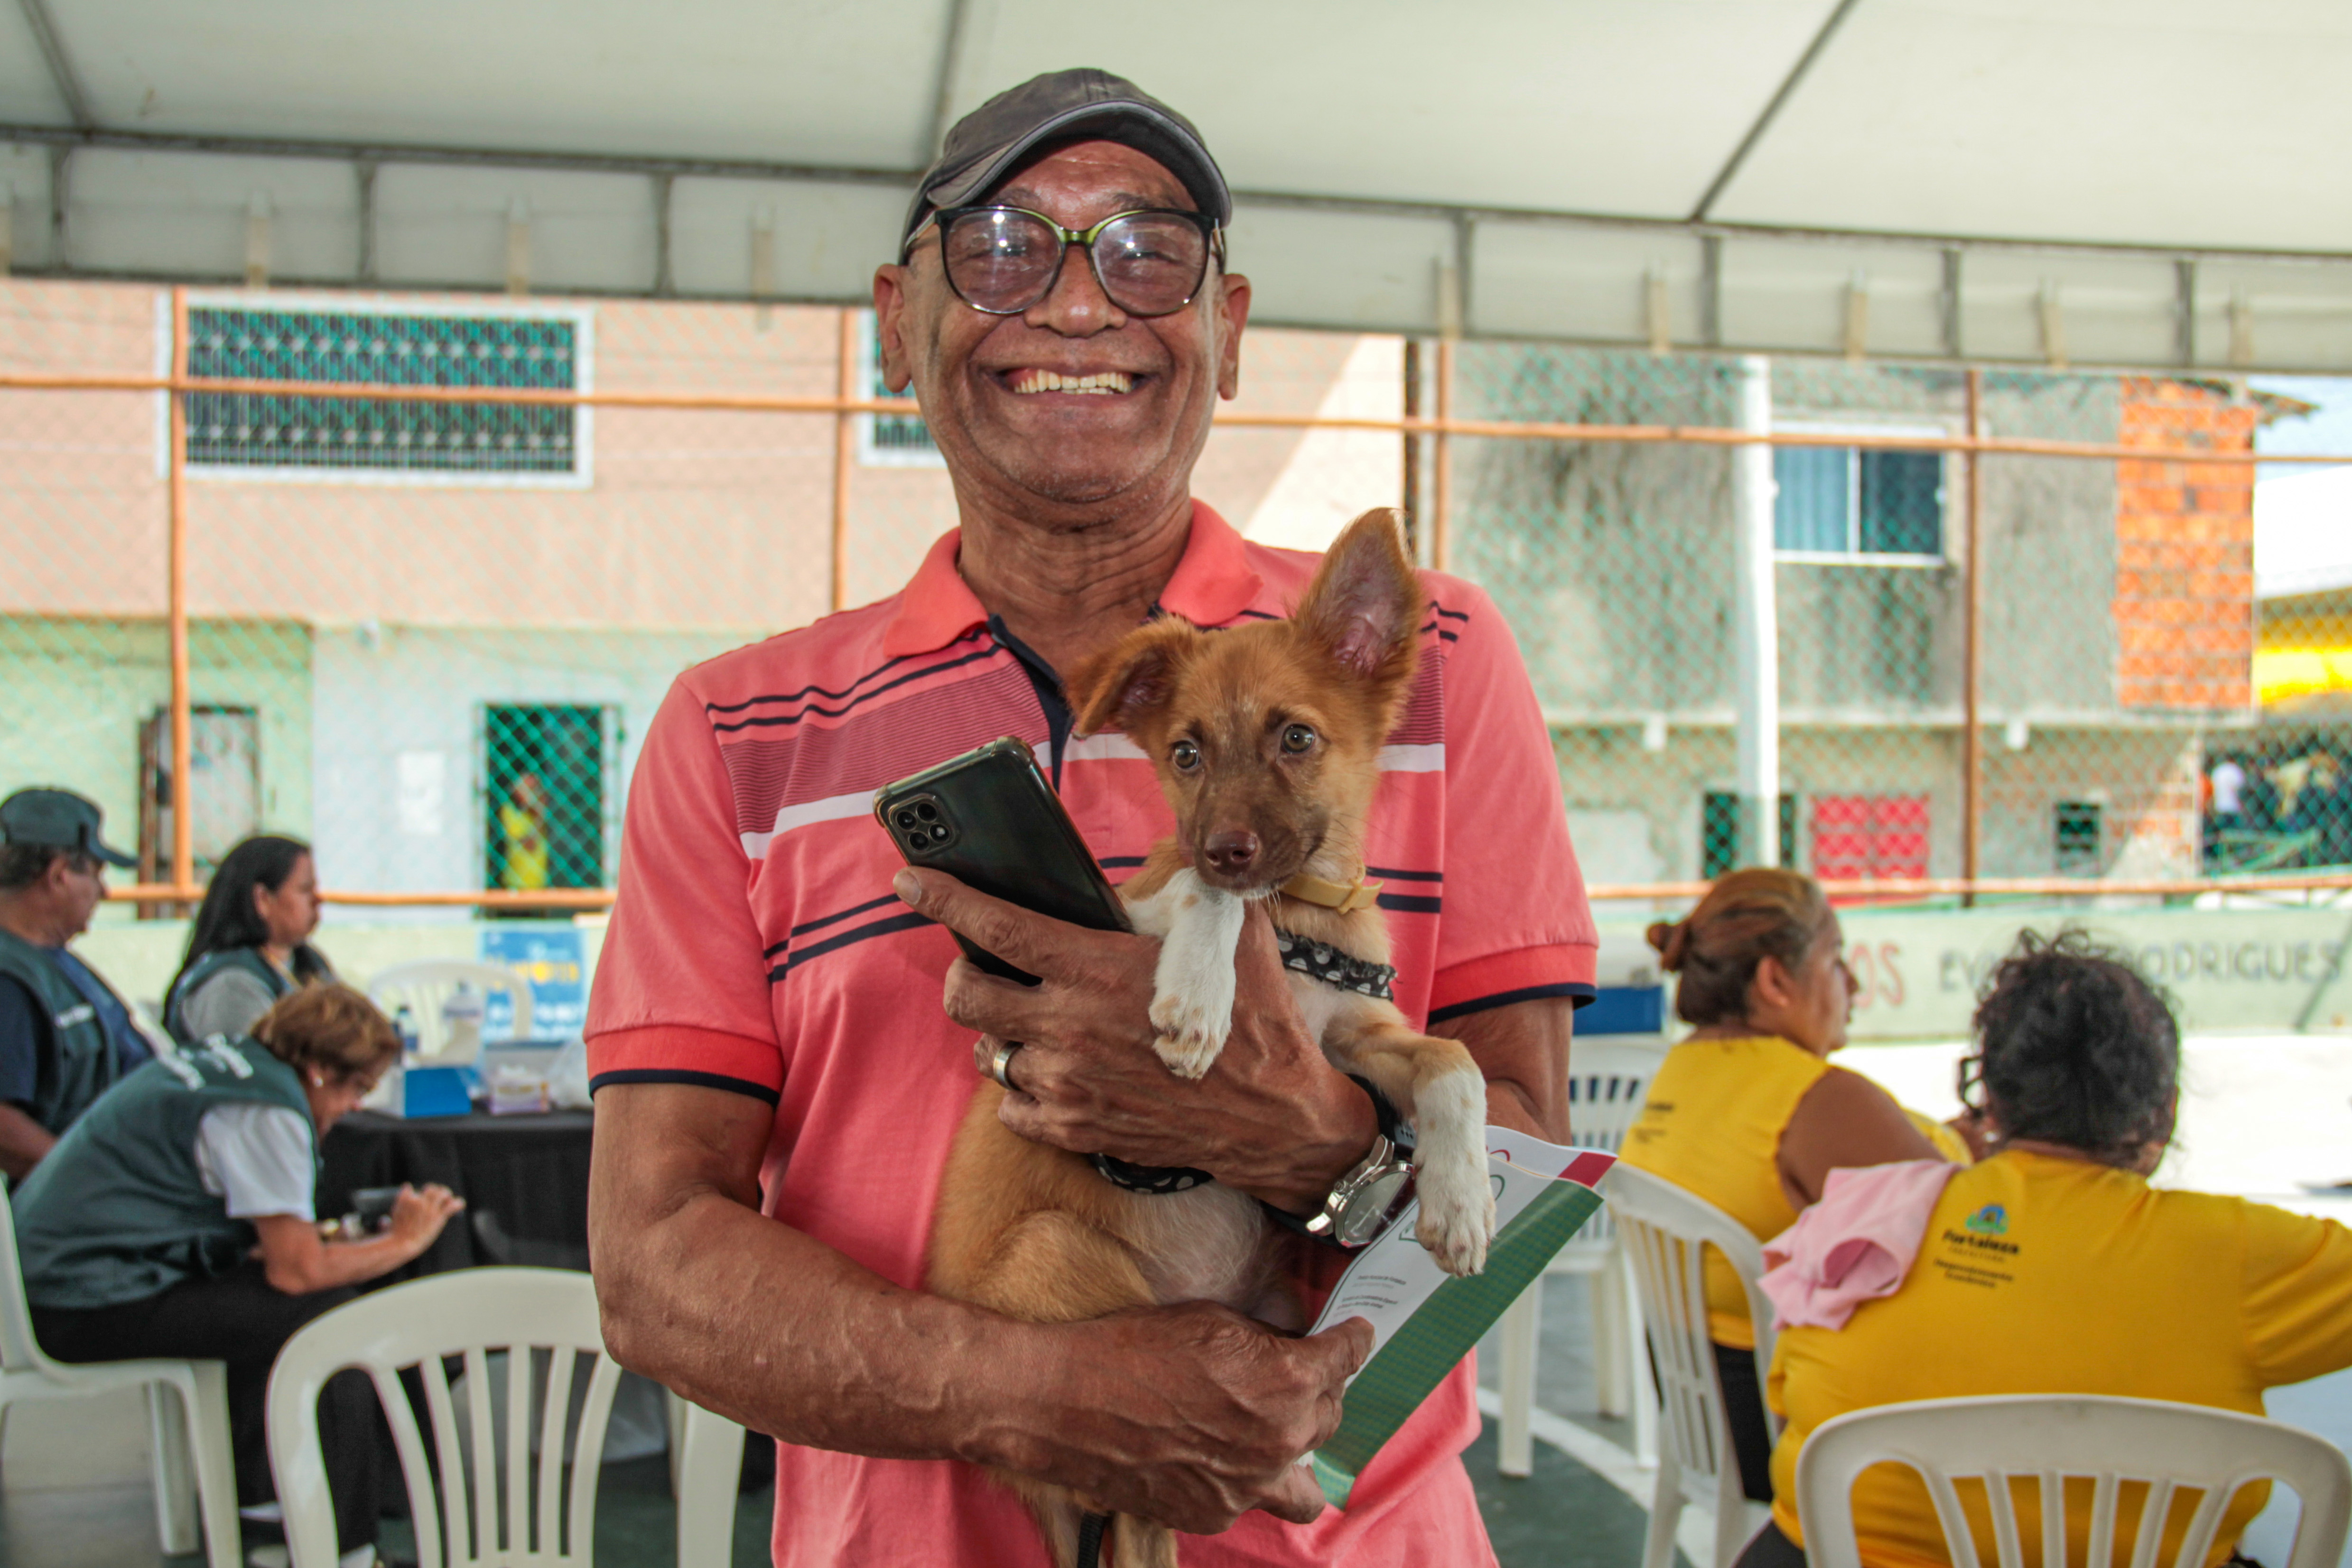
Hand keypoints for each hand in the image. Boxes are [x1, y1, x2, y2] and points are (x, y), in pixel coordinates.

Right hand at [387, 1183, 464, 1251]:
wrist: (401, 1244)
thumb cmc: (392, 1239)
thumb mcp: (386, 1228)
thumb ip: (384, 1223)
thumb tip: (383, 1219)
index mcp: (404, 1199)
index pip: (409, 1188)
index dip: (412, 1192)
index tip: (415, 1197)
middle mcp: (418, 1200)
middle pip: (431, 1188)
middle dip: (434, 1191)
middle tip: (438, 1195)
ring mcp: (428, 1207)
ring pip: (442, 1193)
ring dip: (446, 1195)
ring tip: (448, 1198)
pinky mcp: (438, 1216)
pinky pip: (451, 1205)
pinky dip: (457, 1203)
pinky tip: (460, 1204)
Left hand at [894, 867, 1374, 1209]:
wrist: (1274, 1118)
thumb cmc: (1252, 1020)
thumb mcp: (1223, 936)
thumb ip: (1179, 893)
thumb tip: (1162, 856)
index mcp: (1096, 968)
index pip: (995, 924)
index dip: (943, 896)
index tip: (910, 879)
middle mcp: (1068, 1026)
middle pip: (964, 995)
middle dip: (962, 974)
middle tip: (981, 969)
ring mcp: (1066, 1083)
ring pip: (987, 1053)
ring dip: (1001, 1036)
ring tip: (1032, 1025)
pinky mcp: (1074, 1130)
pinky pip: (1012, 1108)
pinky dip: (1023, 1091)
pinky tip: (1053, 1075)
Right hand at [1001, 1304, 1373, 1533]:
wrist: (1064, 1403)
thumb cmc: (1131, 1349)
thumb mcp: (1211, 1321)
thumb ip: (1266, 1340)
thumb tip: (1290, 1347)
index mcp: (1286, 1383)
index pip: (1346, 1359)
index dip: (1352, 1342)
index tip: (1354, 1336)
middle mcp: (1278, 1442)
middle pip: (1329, 1417)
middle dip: (1320, 1391)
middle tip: (1298, 1375)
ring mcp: (1246, 1487)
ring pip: (1304, 1482)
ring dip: (1297, 1452)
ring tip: (1276, 1432)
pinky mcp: (1211, 1513)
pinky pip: (1251, 1500)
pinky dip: (1245, 1478)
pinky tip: (1219, 1454)